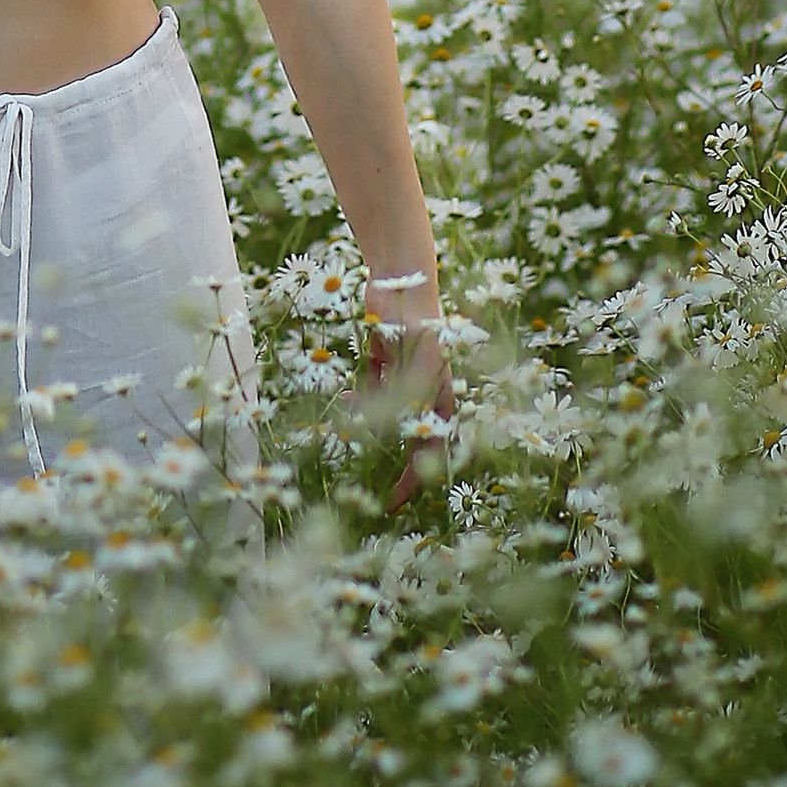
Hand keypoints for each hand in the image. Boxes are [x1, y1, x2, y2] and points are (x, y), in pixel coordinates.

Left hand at [364, 312, 454, 512]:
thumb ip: (407, 408)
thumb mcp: (417, 373)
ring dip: (366, 423)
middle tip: (366, 489)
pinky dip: (357, 400)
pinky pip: (369, 393)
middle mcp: (422, 395)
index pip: (431, 452)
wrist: (400, 283)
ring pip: (382, 417)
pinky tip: (346, 399)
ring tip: (349, 422)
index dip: (413, 479)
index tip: (394, 503)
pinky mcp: (382, 365)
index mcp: (440, 401)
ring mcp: (401, 380)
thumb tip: (393, 443)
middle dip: (387, 461)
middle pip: (406, 440)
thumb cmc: (418, 327)